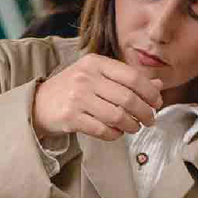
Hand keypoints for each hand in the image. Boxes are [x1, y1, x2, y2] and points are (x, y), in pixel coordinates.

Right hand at [32, 55, 162, 141]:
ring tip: (134, 127)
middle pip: (128, 98)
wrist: (39, 103)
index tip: (157, 103)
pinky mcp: (71, 118)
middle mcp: (86, 77)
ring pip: (117, 116)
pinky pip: (102, 130)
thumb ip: (126, 79)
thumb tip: (157, 86)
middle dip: (145, 112)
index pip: (132, 77)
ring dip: (131, 125)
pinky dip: (115, 134)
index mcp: (96, 62)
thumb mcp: (98, 76)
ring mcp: (77, 98)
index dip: (150, 92)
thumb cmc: (73, 89)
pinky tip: (117, 132)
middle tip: (150, 120)